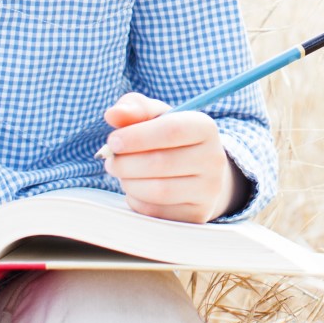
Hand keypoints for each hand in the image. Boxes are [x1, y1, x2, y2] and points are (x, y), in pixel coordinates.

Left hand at [99, 93, 243, 222]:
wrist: (197, 171)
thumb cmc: (168, 138)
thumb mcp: (155, 116)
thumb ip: (134, 108)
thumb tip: (113, 115)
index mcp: (205, 127)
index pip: (172, 130)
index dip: (137, 136)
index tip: (113, 141)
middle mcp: (214, 159)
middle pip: (161, 162)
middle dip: (125, 162)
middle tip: (110, 160)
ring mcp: (209, 190)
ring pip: (159, 190)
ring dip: (129, 182)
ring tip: (122, 174)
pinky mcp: (197, 214)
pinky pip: (157, 211)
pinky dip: (137, 200)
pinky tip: (136, 189)